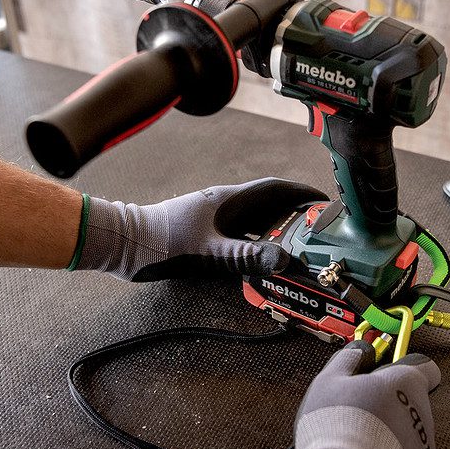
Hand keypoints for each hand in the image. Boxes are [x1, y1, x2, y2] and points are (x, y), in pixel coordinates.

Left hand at [75, 177, 325, 281]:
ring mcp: (213, 218)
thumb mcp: (208, 254)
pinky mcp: (203, 232)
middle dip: (297, 215)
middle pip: (269, 205)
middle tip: (320, 231)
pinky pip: (240, 233)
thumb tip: (286, 260)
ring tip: (299, 247)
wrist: (123, 244)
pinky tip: (261, 259)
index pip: (276, 189)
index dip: (303, 194)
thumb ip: (246, 258)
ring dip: (277, 230)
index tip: (326, 203)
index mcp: (229, 201)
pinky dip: (257, 243)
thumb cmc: (161, 245)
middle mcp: (224, 205)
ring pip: (255, 220)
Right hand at [290, 341, 441, 448]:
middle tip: (361, 412)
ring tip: (359, 444)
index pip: (425, 366)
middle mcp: (424, 416)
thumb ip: (350, 359)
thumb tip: (360, 350)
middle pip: (412, 404)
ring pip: (410, 437)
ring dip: (390, 437)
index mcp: (406, 385)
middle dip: (390, 406)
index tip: (388, 371)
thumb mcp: (330, 381)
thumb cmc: (337, 432)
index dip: (405, 366)